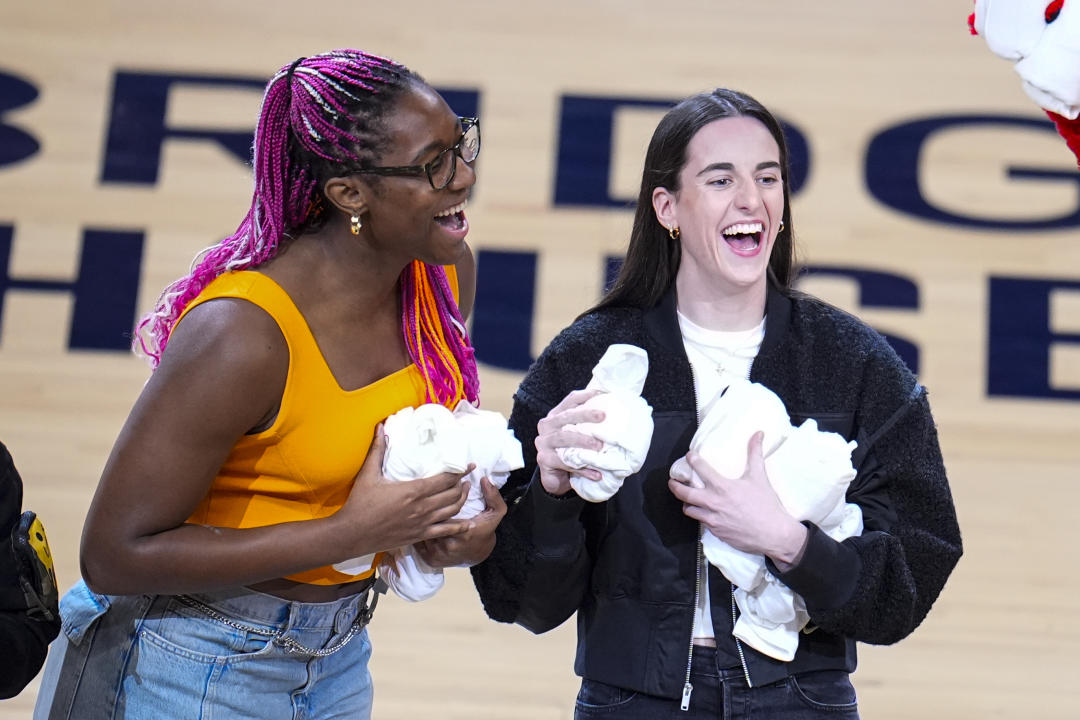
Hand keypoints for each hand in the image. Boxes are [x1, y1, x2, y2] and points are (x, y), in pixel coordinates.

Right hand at [335, 424, 471, 559]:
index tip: (469, 465)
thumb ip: (377, 450)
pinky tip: (467, 526)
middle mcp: (422, 507)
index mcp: (412, 490)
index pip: (444, 479)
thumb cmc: (360, 503)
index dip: (459, 471)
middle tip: (465, 477)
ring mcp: (422, 523)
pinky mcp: (419, 536)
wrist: (352, 534)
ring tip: (465, 492)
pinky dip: (458, 528)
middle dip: (462, 484)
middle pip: (452, 494)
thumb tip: (381, 427)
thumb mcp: (368, 474)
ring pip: (452, 511)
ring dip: (462, 500)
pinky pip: (444, 532)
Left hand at [415, 476, 507, 567]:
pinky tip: (416, 525)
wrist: (478, 554)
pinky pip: (418, 544)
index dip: (439, 502)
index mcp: (463, 533)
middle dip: (425, 512)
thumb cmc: (483, 530)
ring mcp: (439, 555)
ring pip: (422, 534)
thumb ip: (494, 497)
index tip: (436, 493)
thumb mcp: (495, 513)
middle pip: (430, 524)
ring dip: (419, 523)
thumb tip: (485, 480)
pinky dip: (416, 534)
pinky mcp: (431, 560)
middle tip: (421, 501)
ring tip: (416, 511)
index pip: (445, 513)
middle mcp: (449, 546)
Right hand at [534, 389, 605, 495]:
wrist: (556, 477)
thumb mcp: (577, 434)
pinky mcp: (544, 459)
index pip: (570, 401)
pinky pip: (565, 462)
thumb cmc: (570, 451)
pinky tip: (596, 473)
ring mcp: (543, 443)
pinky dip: (582, 469)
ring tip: (599, 446)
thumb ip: (587, 424)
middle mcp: (547, 426)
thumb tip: (613, 413)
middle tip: (603, 416)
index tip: (601, 394)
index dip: (585, 395)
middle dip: (585, 415)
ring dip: (583, 441)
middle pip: (566, 417)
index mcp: (556, 415)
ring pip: (564, 438)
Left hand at [668, 432, 807, 565]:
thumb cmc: (766, 506)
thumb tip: (758, 434)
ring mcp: (713, 519)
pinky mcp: (716, 532)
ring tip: (687, 499)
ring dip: (686, 503)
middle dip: (675, 486)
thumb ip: (755, 453)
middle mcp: (714, 503)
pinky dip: (700, 516)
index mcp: (722, 487)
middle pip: (684, 493)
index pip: (700, 468)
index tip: (689, 456)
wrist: (773, 534)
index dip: (692, 459)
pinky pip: (701, 523)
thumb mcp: (759, 476)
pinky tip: (703, 513)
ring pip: (689, 510)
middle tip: (673, 482)